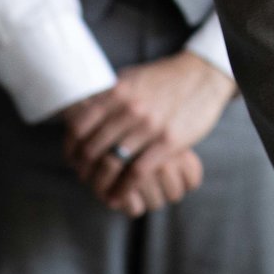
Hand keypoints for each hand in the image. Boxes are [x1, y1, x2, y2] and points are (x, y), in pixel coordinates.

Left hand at [61, 51, 235, 214]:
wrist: (202, 75)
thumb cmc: (165, 77)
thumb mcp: (132, 77)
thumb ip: (109, 94)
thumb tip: (84, 106)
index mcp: (118, 92)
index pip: (79, 127)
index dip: (71, 147)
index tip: (72, 158)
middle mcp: (130, 109)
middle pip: (93, 148)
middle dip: (84, 168)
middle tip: (84, 177)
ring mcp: (150, 126)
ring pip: (112, 163)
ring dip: (100, 183)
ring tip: (99, 190)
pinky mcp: (169, 142)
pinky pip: (137, 173)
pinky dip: (122, 190)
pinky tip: (118, 197)